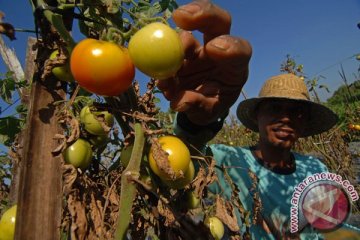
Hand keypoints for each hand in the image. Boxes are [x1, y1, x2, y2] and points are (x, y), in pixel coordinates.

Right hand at [157, 0, 251, 124]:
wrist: (198, 104)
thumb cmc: (211, 105)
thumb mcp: (209, 112)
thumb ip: (198, 106)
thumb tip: (180, 101)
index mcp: (235, 66)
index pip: (240, 50)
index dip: (229, 46)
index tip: (212, 48)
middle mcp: (218, 50)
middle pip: (217, 22)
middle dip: (202, 13)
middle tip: (180, 15)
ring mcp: (198, 48)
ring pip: (186, 34)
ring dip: (172, 47)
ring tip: (168, 80)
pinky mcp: (179, 51)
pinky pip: (166, 47)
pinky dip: (160, 59)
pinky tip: (164, 82)